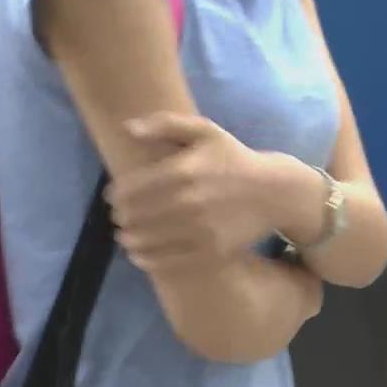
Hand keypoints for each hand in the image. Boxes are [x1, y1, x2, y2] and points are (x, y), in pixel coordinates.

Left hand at [107, 112, 273, 267]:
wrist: (274, 192)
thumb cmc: (232, 159)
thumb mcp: (204, 131)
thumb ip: (164, 125)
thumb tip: (127, 128)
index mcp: (183, 171)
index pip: (130, 189)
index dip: (114, 196)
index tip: (112, 198)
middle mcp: (189, 202)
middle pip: (134, 216)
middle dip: (120, 218)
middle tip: (119, 218)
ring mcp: (199, 230)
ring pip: (145, 241)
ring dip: (128, 239)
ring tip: (125, 236)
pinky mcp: (209, 252)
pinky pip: (166, 261)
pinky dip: (145, 259)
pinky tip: (138, 254)